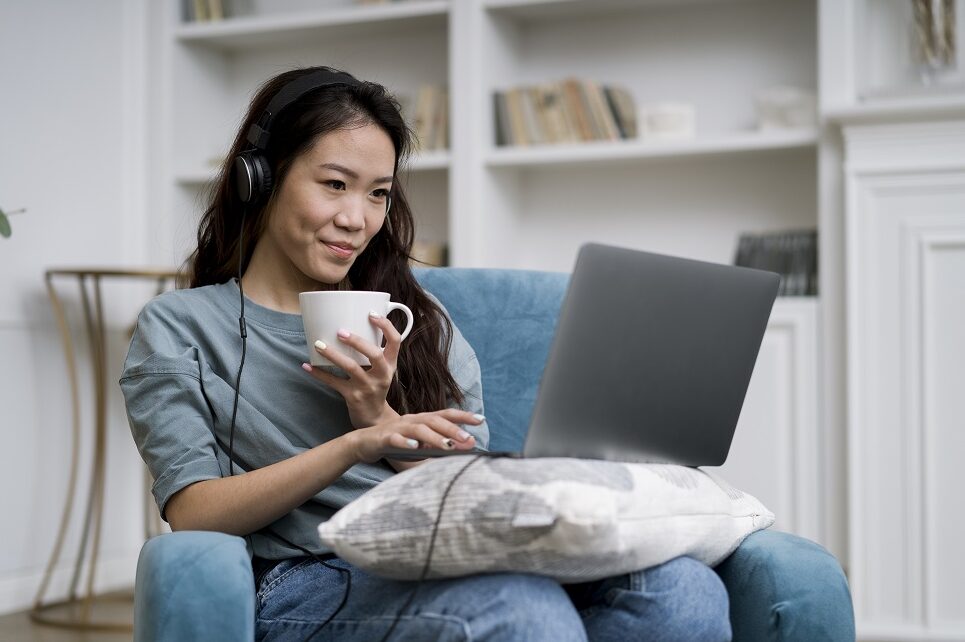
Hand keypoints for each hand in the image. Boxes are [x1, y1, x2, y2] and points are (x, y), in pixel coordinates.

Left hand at [302, 311, 402, 427]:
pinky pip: (334, 383)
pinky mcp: (353, 397)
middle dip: (357, 341)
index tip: (371, 314)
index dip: (385, 326)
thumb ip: (372, 352)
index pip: (395, 341)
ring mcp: (368, 387)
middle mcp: (382, 375)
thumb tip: (351, 324)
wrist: (374, 419)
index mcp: (390, 364)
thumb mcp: (381, 370)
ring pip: (351, 367)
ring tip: (318, 344)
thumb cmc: (375, 386)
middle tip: (340, 331)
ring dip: (333, 354)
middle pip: (374, 354)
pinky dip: (319, 374)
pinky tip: (307, 366)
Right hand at [348, 409, 482, 463]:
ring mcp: (398, 427)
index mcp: (423, 420)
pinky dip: (405, 442)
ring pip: (418, 430)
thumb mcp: (422, 446)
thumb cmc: (397, 444)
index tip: (482, 419)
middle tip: (469, 440)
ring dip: (434, 437)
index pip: (446, 414)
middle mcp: (413, 420)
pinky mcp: (384, 437)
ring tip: (448, 446)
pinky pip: (395, 439)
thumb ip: (442, 445)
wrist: (363, 443)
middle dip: (453, 430)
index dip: (463, 416)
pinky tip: (415, 448)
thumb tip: (468, 447)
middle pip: (435, 421)